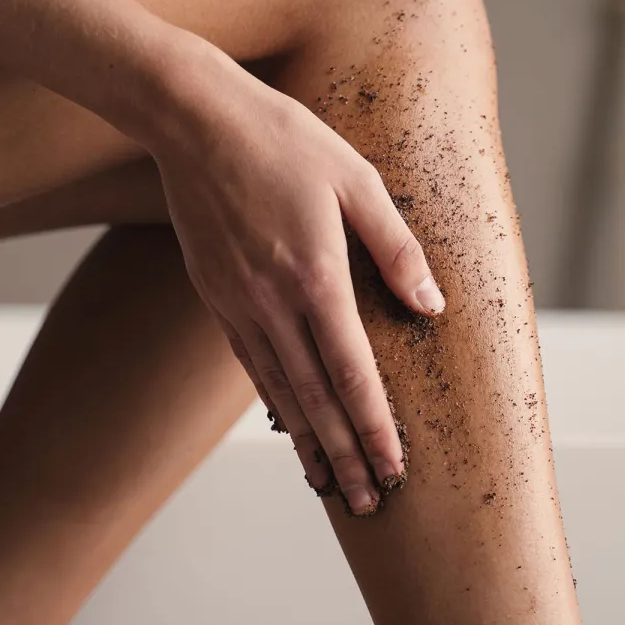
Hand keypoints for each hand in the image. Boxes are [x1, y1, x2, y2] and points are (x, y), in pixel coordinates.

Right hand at [151, 61, 443, 514]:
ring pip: (279, 392)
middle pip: (316, 399)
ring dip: (309, 444)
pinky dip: (274, 403)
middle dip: (344, 456)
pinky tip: (288, 426)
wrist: (195, 122)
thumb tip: (430, 306)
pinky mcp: (217, 297)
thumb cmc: (282, 141)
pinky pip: (251, 364)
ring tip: (330, 486)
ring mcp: (239, 305)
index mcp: (316, 276)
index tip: (393, 468)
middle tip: (366, 503)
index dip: (374, 427)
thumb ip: (396, 248)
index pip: (353, 373)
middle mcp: (274, 304)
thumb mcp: (357, 180)